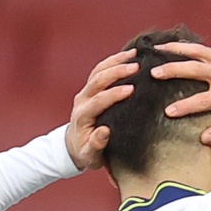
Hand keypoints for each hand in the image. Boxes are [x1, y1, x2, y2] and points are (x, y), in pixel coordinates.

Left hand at [66, 49, 136, 170]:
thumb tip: (104, 131)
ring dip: (115, 61)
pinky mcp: (89, 89)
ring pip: (98, 71)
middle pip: (98, 80)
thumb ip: (96, 144)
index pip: (99, 100)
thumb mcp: (91, 155)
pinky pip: (99, 70)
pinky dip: (112, 61)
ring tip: (134, 55)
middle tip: (136, 67)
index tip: (131, 89)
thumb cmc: (86, 153)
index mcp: (83, 115)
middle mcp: (82, 100)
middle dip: (117, 72)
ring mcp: (85, 92)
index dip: (114, 94)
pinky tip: (126, 56)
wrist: (74, 146)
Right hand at [153, 41, 210, 146]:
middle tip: (152, 74)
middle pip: (194, 70)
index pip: (202, 101)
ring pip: (196, 53)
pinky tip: (171, 45)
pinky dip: (186, 46)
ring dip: (174, 51)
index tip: (168, 112)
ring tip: (155, 51)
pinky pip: (203, 48)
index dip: (184, 107)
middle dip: (172, 71)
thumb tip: (204, 138)